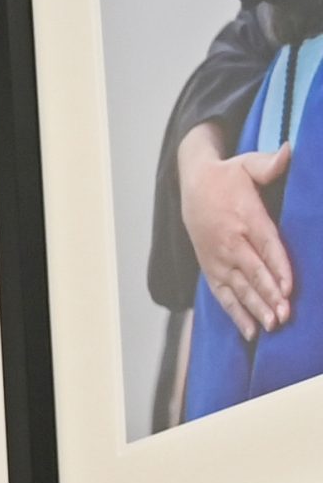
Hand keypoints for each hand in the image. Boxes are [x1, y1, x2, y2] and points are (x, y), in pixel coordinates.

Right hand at [180, 122, 294, 337]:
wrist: (191, 186)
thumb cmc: (227, 177)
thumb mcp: (247, 163)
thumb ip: (270, 163)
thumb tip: (290, 151)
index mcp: (244, 218)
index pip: (265, 246)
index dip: (277, 268)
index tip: (289, 288)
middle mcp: (230, 242)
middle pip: (253, 273)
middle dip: (269, 296)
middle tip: (283, 316)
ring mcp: (218, 259)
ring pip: (239, 288)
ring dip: (255, 309)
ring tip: (271, 326)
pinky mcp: (211, 269)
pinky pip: (224, 295)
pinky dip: (237, 314)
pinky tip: (251, 331)